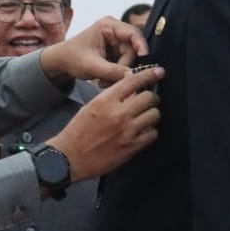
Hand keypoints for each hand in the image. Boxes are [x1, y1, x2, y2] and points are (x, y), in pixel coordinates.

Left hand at [38, 17, 146, 86]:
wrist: (60, 62)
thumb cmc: (72, 58)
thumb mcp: (92, 66)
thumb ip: (113, 71)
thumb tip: (133, 76)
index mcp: (108, 25)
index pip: (133, 34)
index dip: (142, 48)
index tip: (144, 63)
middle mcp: (115, 31)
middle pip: (133, 49)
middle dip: (125, 67)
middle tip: (112, 81)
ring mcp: (116, 41)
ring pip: (130, 59)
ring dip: (120, 73)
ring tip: (103, 82)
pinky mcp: (115, 52)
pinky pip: (125, 64)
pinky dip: (117, 74)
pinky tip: (104, 80)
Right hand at [48, 66, 162, 182]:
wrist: (70, 158)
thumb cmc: (78, 131)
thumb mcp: (91, 106)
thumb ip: (112, 97)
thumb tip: (133, 91)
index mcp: (106, 100)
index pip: (133, 80)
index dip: (149, 74)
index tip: (159, 72)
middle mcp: (119, 113)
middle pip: (149, 97)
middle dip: (151, 98)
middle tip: (149, 101)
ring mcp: (127, 131)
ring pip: (154, 115)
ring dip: (152, 114)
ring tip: (145, 117)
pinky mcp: (132, 147)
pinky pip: (153, 134)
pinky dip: (150, 131)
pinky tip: (143, 131)